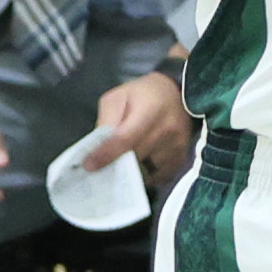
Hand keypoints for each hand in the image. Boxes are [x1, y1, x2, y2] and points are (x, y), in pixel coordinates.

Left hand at [82, 65, 192, 187]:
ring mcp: (177, 147)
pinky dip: (145, 173)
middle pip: (134, 157)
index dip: (106, 154)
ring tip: (123, 162)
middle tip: (100, 168)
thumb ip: (106, 120)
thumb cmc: (142, 95)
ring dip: (131, 170)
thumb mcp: (118, 97)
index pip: (125, 138)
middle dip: (115, 164)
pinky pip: (157, 176)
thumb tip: (98, 148)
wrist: (176, 94)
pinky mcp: (181, 159)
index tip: (89, 165)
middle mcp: (167, 129)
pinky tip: (141, 161)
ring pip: (145, 170)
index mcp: (150, 109)